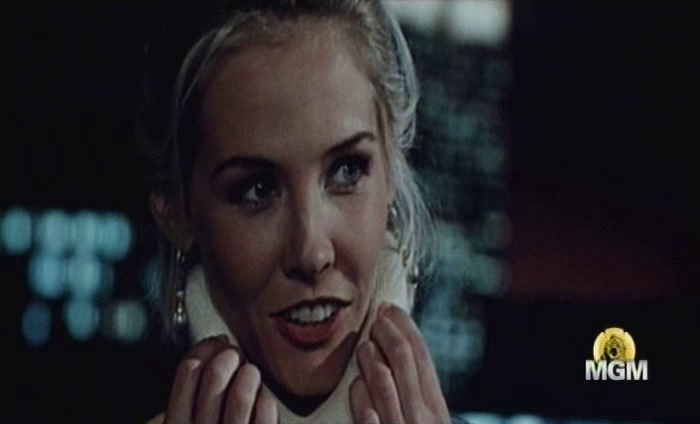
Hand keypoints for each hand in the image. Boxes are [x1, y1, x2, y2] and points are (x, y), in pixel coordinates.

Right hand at [164, 335, 277, 423]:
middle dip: (227, 359)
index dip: (203, 350)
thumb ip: (196, 393)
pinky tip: (265, 400)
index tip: (215, 342)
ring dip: (248, 378)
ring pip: (239, 401)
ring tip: (251, 373)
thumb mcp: (189, 422)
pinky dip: (264, 408)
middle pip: (213, 383)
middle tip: (235, 355)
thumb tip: (220, 346)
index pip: (186, 374)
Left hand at [350, 304, 449, 423]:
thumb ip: (417, 395)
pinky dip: (360, 395)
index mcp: (437, 410)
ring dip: (370, 357)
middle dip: (386, 332)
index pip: (422, 355)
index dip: (404, 326)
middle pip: (403, 359)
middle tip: (374, 321)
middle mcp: (421, 419)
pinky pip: (366, 414)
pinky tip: (356, 386)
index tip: (390, 310)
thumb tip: (396, 351)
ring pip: (383, 381)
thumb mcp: (429, 421)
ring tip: (363, 348)